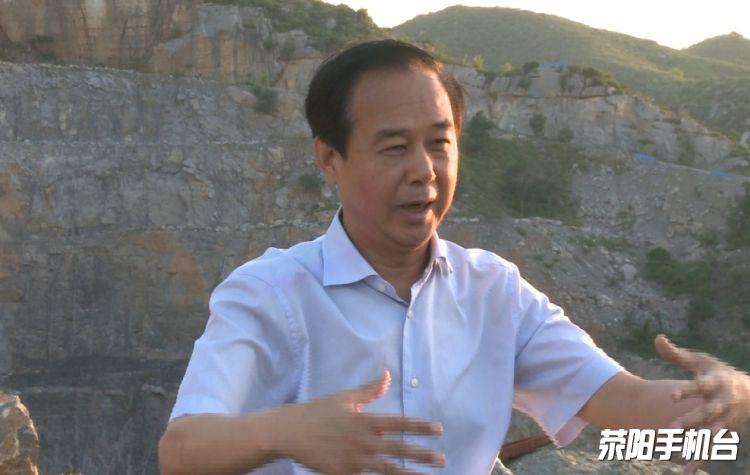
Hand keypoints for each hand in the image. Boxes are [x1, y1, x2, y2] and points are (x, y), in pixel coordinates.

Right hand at [277, 369, 445, 474]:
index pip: (399, 423)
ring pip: (387, 469)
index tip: (439, 430)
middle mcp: (362, 440)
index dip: (420, 426)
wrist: (290, 431)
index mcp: (365, 419)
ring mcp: (353, 459)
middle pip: (398, 448)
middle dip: (422, 455)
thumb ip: (369, 390)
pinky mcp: (342, 474)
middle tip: (441, 460)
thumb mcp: (345, 397)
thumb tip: (388, 374)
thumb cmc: (319, 412)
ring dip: (409, 474)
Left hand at [655, 334, 749, 473]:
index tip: (671, 395)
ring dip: (693, 442)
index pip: (700, 387)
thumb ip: (677, 354)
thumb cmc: (716, 373)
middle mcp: (722, 403)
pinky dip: (699, 459)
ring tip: (673, 447)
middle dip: (690, 421)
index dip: (687, 391)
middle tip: (671, 428)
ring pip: (709, 433)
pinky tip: (685, 470)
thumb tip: (657, 338)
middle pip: (706, 413)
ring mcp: (724, 420)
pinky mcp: (722, 432)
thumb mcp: (700, 361)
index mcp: (715, 383)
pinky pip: (710, 448)